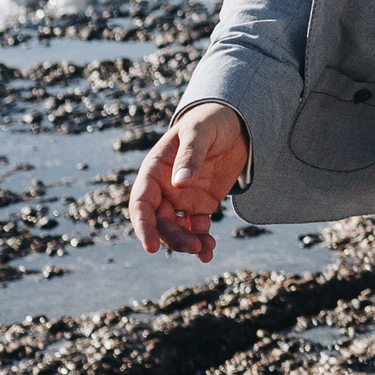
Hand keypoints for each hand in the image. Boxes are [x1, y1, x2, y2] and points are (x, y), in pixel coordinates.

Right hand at [129, 103, 250, 261]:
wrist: (234, 124)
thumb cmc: (210, 122)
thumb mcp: (200, 133)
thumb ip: (190, 156)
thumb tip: (179, 184)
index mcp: (154, 171)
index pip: (141, 204)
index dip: (143, 227)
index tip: (150, 247)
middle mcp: (164, 189)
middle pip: (159, 222)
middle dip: (173, 239)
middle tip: (194, 247)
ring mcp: (182, 199)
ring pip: (176, 229)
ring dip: (187, 243)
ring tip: (206, 249)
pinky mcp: (201, 205)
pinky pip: (196, 228)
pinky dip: (202, 241)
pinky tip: (209, 253)